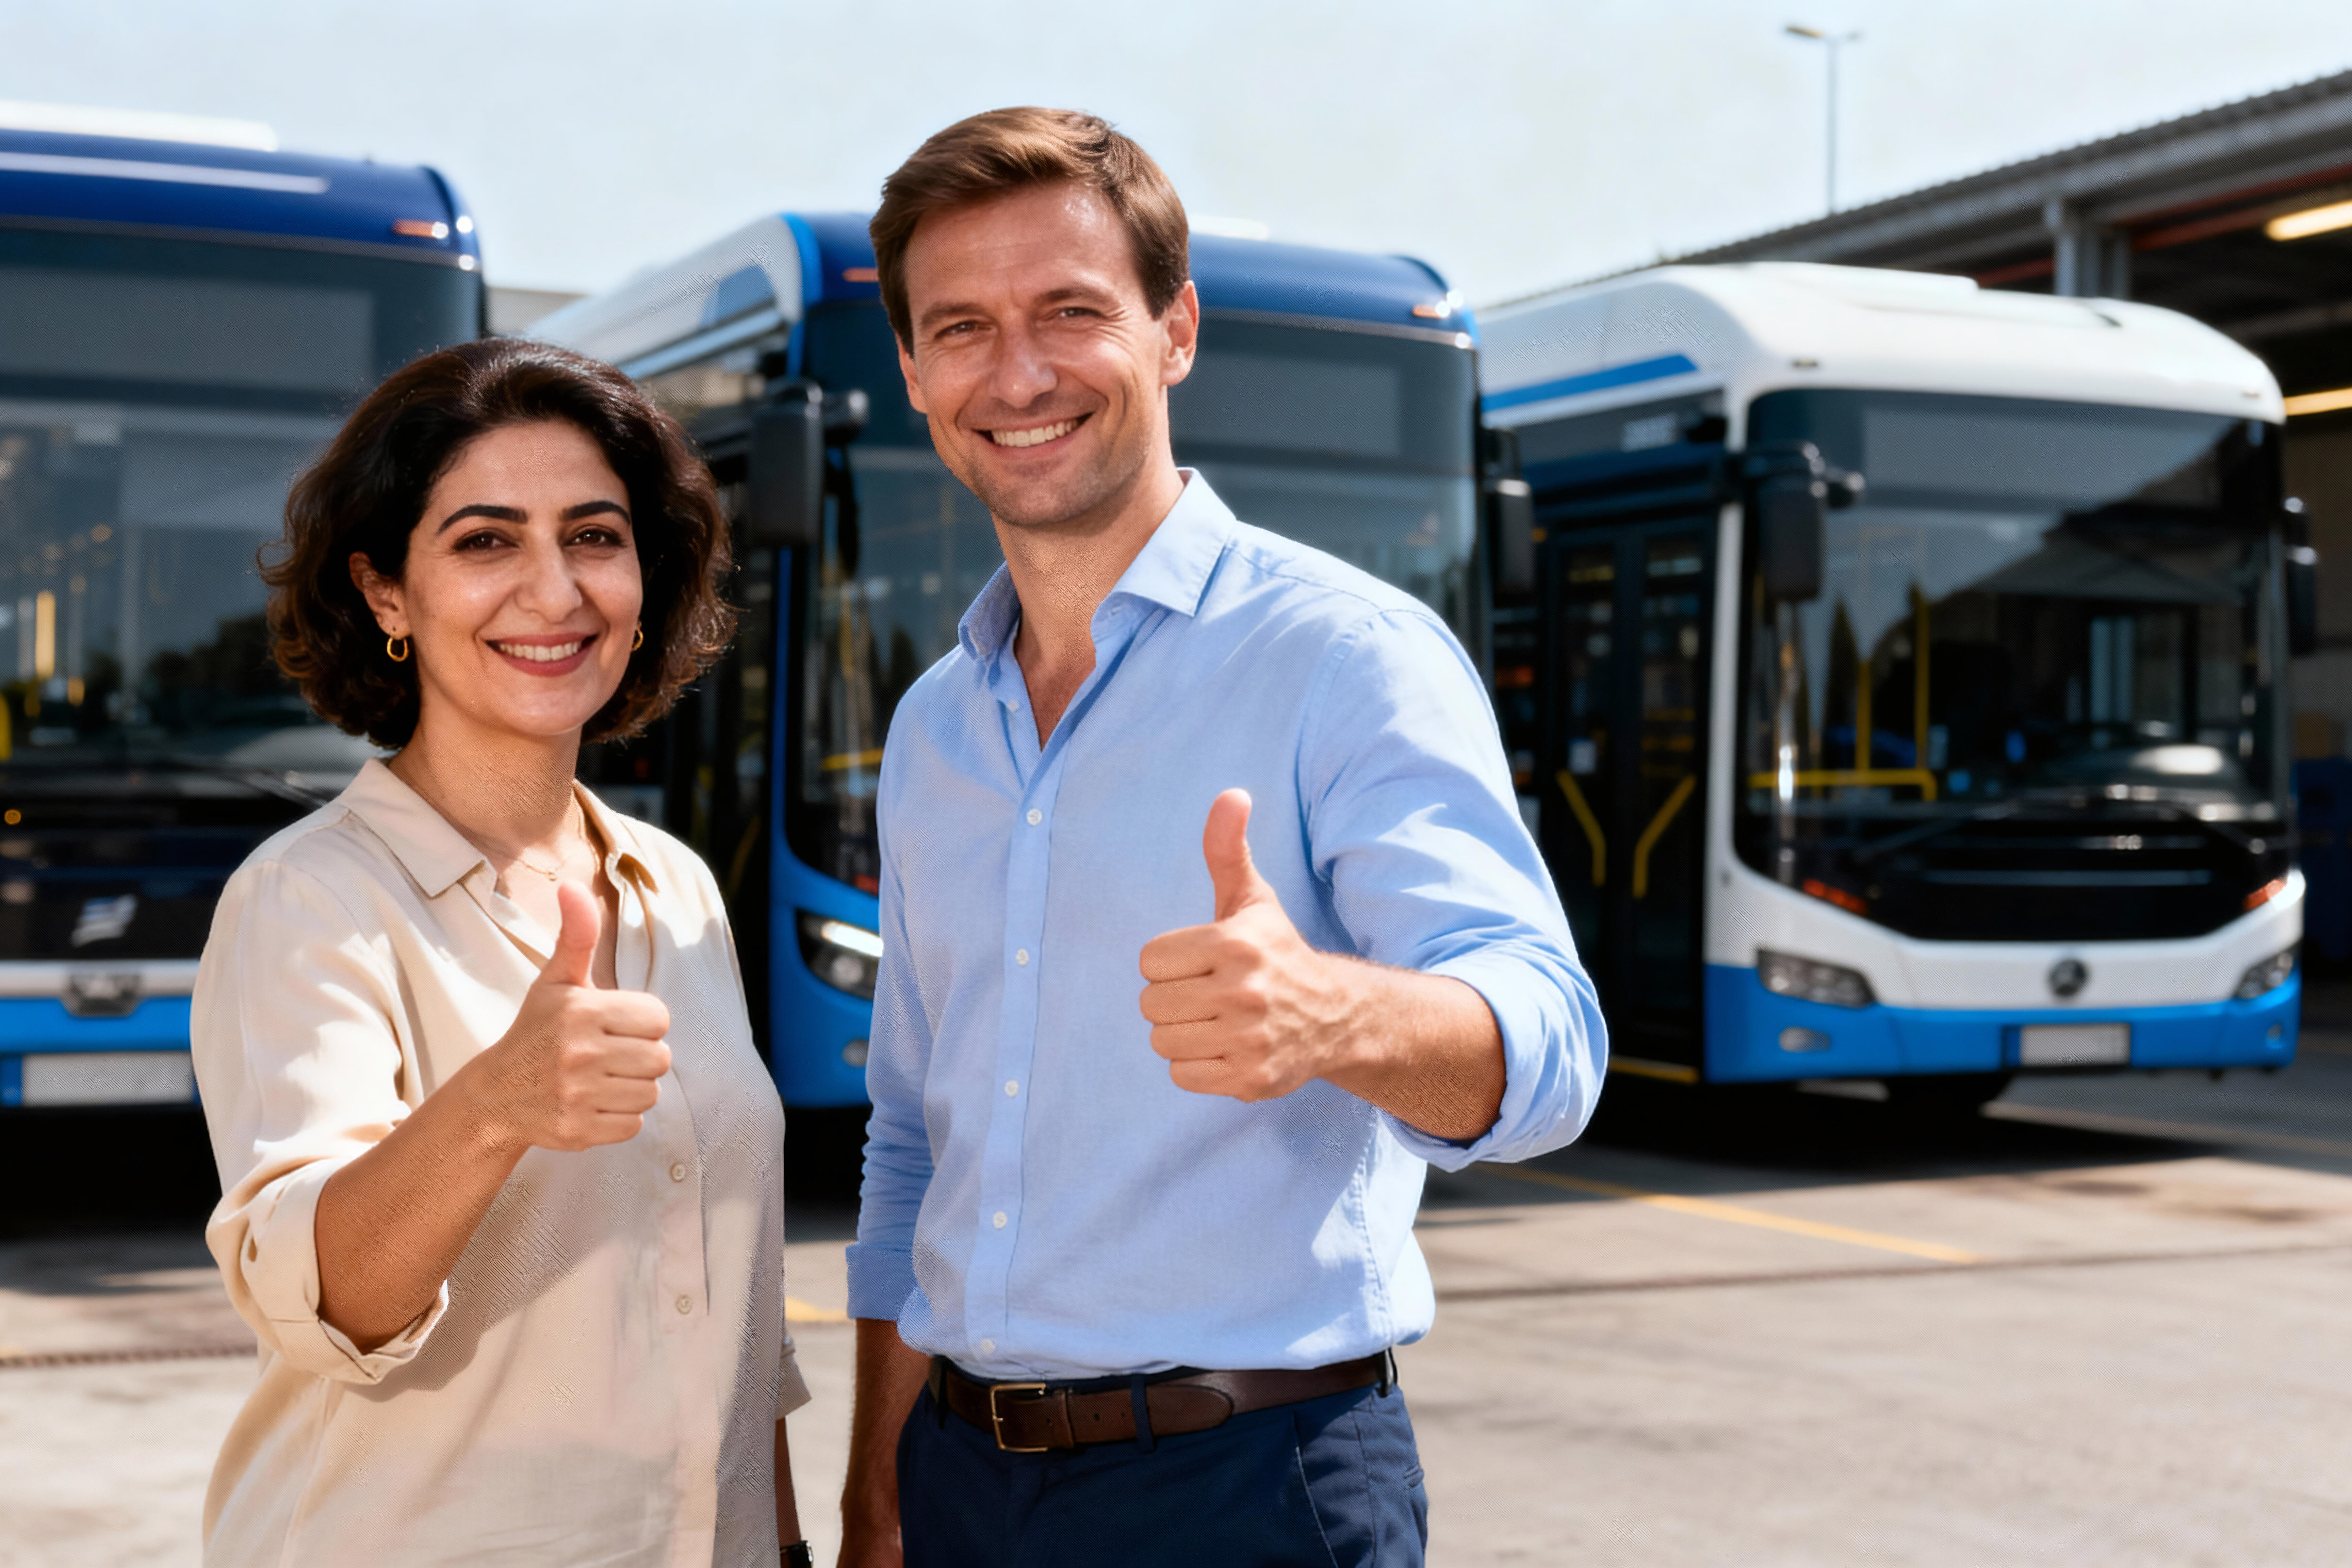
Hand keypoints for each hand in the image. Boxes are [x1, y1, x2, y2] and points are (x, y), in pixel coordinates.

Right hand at [461, 880, 671, 1151]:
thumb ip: (577, 936)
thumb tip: (571, 886)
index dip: (643, 1022)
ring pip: (650, 1093)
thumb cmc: (536, 1030)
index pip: (659, 1018)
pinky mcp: (577, 1131)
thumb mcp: (556, 980)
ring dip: (632, 1087)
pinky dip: (619, 1118)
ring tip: (601, 1078)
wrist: (495, 1094)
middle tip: (608, 1054)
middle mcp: (579, 1053)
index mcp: (582, 1011)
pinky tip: (592, 1103)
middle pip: (660, 1058)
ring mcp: (577, 1095)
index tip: (615, 1025)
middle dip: (640, 1056)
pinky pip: (633, 1125)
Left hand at [1137, 789, 1357, 1100]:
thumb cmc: (1277, 952)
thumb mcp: (1252, 898)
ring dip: (1183, 1034)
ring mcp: (1249, 1039)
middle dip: (1174, 999)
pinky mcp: (1251, 1078)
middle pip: (1151, 1004)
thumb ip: (1228, 848)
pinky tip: (1227, 1047)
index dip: (1170, 962)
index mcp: (1235, 943)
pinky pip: (1183, 1075)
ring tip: (1216, 1021)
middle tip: (1209, 994)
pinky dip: (1198, 1066)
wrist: (1336, 1016)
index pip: (1150, 960)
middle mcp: (1243, 992)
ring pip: (1163, 1042)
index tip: (1202, 962)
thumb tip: (1231, 794)